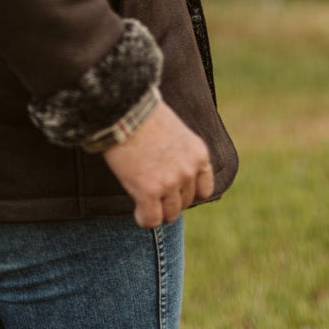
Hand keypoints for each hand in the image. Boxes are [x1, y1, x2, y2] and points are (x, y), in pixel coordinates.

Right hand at [102, 100, 213, 226]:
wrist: (124, 109)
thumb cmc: (143, 114)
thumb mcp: (174, 130)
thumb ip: (179, 152)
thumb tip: (171, 165)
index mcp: (198, 154)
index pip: (204, 189)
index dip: (188, 192)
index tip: (174, 190)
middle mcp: (188, 171)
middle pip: (184, 203)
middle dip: (169, 201)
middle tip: (154, 194)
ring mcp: (170, 183)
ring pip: (169, 214)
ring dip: (157, 211)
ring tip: (144, 204)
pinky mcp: (148, 192)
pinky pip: (152, 219)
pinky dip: (144, 219)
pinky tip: (137, 211)